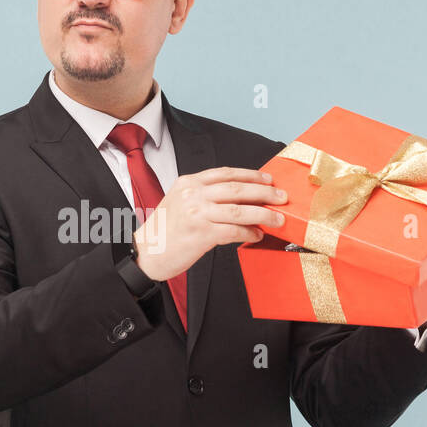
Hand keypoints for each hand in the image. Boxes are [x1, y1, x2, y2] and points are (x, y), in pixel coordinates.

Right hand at [133, 167, 286, 281]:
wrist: (145, 253)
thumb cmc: (164, 232)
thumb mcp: (179, 202)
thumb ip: (204, 196)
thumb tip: (237, 199)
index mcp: (188, 183)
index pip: (226, 173)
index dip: (250, 175)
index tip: (267, 180)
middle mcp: (193, 194)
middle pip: (237, 188)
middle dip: (264, 192)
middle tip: (281, 197)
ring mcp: (197, 213)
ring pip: (239, 209)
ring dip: (263, 214)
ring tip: (277, 218)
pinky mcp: (201, 234)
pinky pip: (233, 231)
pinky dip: (248, 233)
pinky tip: (256, 235)